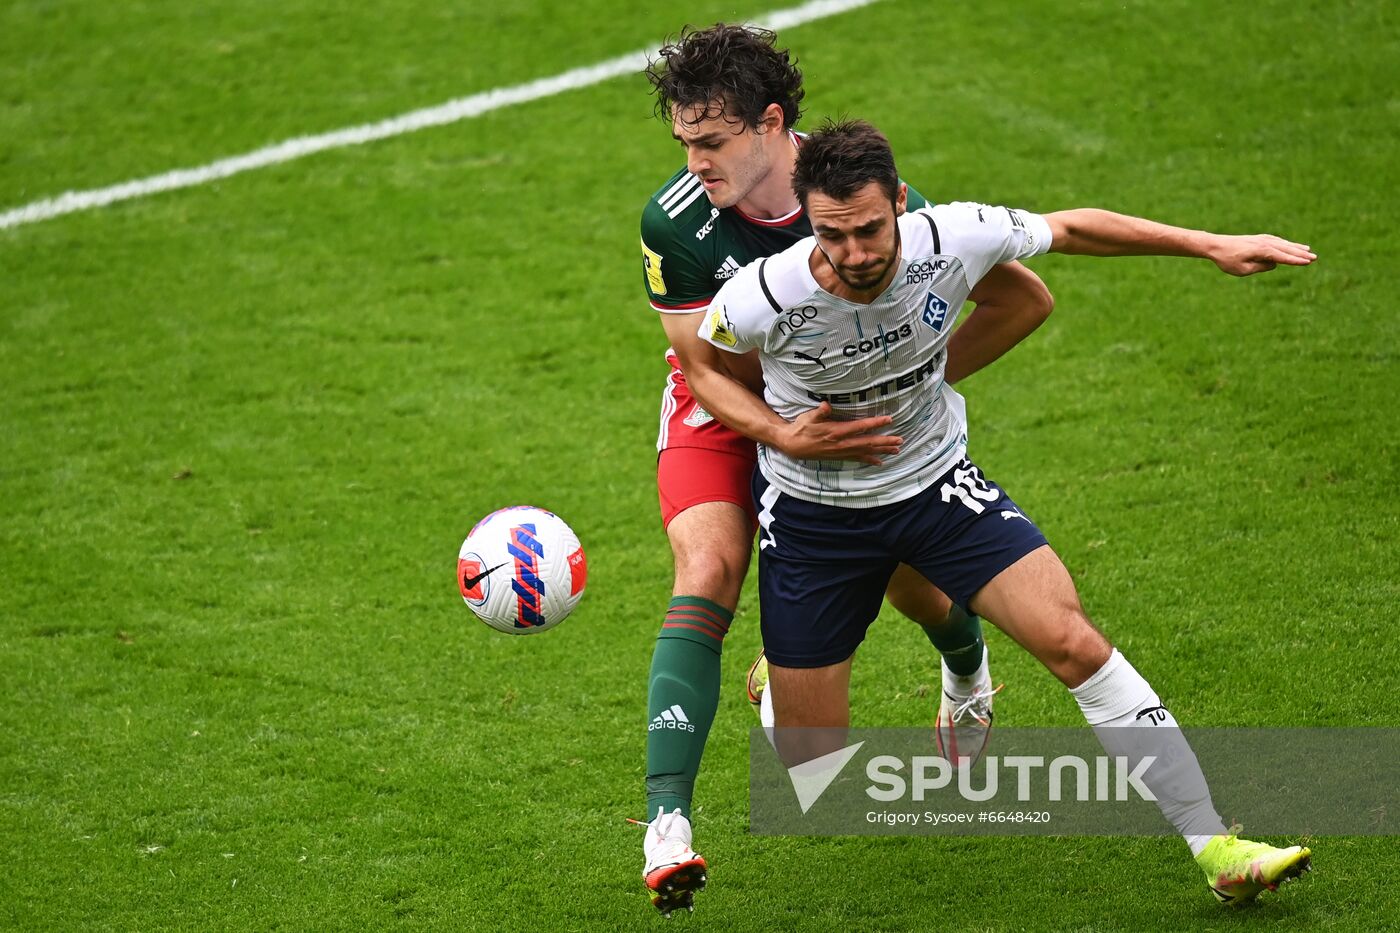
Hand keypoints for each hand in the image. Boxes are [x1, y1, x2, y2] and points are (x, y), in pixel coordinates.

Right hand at [776, 402, 902, 464]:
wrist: (792, 445)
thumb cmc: (801, 427)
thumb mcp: (808, 417)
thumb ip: (819, 412)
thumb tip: (826, 405)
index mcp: (836, 431)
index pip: (859, 426)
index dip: (875, 423)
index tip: (888, 419)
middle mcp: (841, 443)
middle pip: (867, 442)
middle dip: (884, 441)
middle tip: (900, 440)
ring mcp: (841, 451)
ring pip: (865, 452)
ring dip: (881, 451)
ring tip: (896, 450)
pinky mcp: (839, 456)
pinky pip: (857, 459)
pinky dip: (869, 460)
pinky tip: (880, 462)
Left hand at [1209, 234, 1315, 276]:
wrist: (1215, 245)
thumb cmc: (1227, 260)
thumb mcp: (1243, 270)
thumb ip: (1260, 268)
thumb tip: (1274, 264)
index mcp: (1262, 251)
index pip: (1283, 257)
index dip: (1296, 260)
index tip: (1308, 262)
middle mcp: (1264, 243)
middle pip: (1286, 249)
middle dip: (1301, 254)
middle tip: (1314, 258)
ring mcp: (1262, 239)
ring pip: (1283, 244)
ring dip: (1296, 247)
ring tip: (1308, 250)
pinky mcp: (1258, 239)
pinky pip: (1276, 241)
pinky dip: (1286, 243)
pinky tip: (1291, 245)